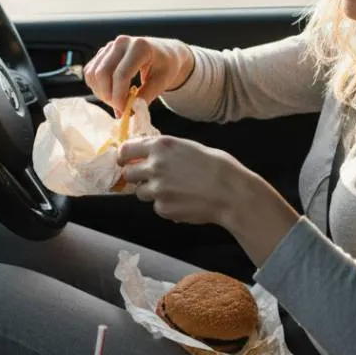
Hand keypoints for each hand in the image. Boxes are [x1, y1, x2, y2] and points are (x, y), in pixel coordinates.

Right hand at [84, 35, 194, 111]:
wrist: (163, 52)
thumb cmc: (165, 66)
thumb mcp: (163, 81)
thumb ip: (147, 95)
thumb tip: (130, 110)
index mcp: (140, 47)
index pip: (121, 74)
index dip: (119, 96)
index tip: (124, 111)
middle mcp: (121, 42)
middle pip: (102, 73)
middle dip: (108, 96)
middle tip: (120, 108)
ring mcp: (110, 46)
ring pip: (93, 74)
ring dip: (101, 93)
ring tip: (116, 101)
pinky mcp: (102, 53)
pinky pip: (90, 72)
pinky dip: (97, 87)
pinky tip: (111, 93)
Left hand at [119, 136, 300, 264]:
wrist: (231, 193)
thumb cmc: (218, 166)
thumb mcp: (190, 147)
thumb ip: (166, 150)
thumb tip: (150, 153)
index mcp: (161, 146)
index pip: (126, 149)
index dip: (124, 156)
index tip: (125, 161)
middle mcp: (154, 166)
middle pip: (128, 173)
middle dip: (136, 176)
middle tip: (148, 178)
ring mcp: (156, 189)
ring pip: (140, 193)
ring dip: (151, 192)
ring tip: (174, 190)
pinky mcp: (163, 208)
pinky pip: (157, 207)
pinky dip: (166, 205)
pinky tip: (184, 201)